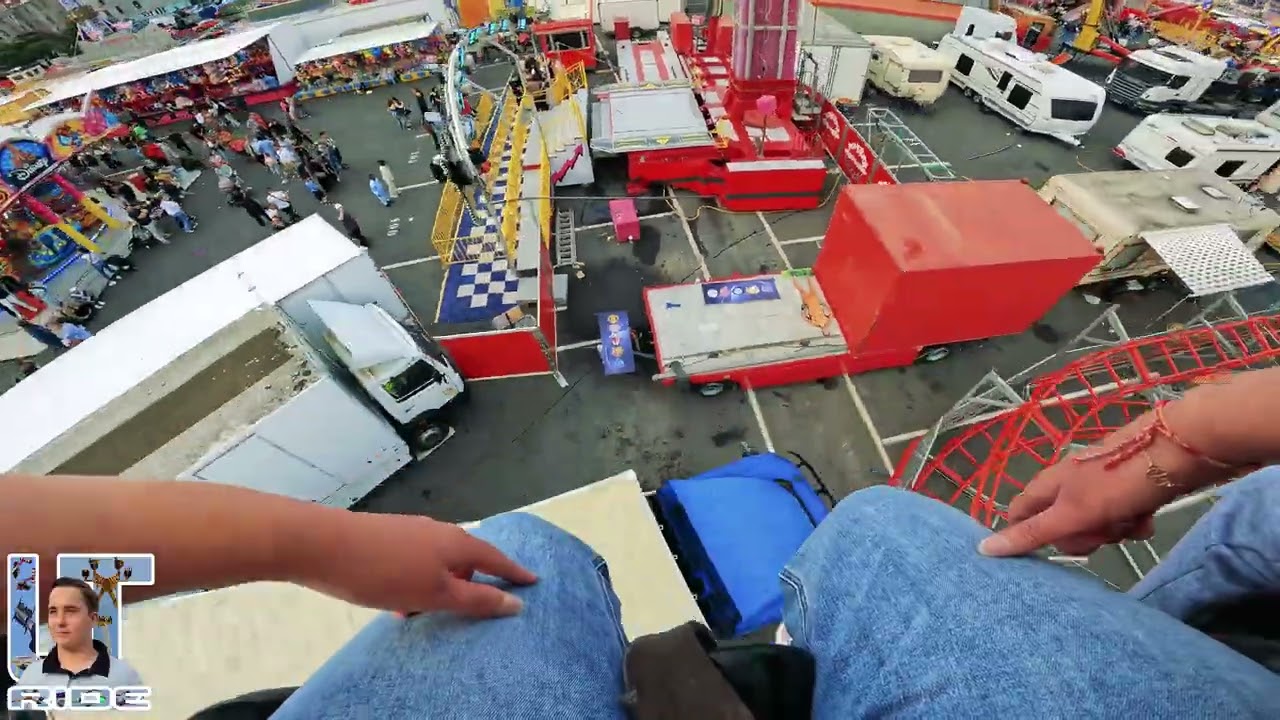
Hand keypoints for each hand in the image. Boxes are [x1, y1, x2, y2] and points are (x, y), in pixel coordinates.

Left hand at [302, 512, 536, 618]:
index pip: (497, 558)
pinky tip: (398, 602)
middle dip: (473, 582)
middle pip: (468, 558)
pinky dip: (417, 582)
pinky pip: (415, 562)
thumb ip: (476, 600)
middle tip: (476, 607)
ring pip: (438, 562)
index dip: (515, 573)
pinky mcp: (387, 537)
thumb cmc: (385, 573)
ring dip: (440, 586)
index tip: (533, 582)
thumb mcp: (435, 594)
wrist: (321, 545)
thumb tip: (515, 602)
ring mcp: (412, 531)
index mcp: (458, 542)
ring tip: (427, 613)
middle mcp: (439, 531)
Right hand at [977, 454, 1164, 557]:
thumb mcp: (1071, 512)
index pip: (1020, 514)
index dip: (1026, 535)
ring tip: (1130, 522)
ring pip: (1094, 524)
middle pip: (1061, 526)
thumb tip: (982, 549)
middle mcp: (1070, 484)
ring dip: (1111, 531)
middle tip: (1098, 533)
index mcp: (1049, 485)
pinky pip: (1122, 517)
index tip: (1044, 554)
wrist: (1178, 451)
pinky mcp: (1129, 489)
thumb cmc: (1118, 482)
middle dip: (1082, 536)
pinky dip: (1132, 522)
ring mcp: (1101, 486)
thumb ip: (1032, 533)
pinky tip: (1147, 520)